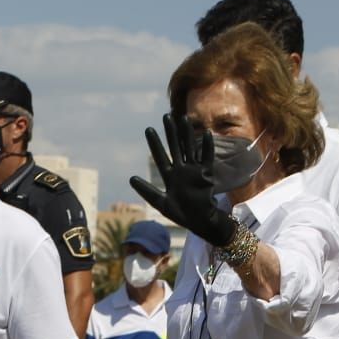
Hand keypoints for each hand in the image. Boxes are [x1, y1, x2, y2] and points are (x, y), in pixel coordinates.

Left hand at [128, 114, 235, 246]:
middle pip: (175, 147)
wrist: (200, 221)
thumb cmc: (181, 214)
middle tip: (165, 116)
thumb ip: (147, 191)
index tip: (149, 129)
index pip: (160, 156)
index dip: (155, 143)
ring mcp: (194, 171)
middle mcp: (181, 170)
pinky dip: (207, 147)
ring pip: (190, 148)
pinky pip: (206, 158)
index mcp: (170, 176)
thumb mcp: (161, 203)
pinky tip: (206, 134)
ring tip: (184, 119)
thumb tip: (131, 178)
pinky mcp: (206, 174)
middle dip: (171, 133)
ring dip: (187, 134)